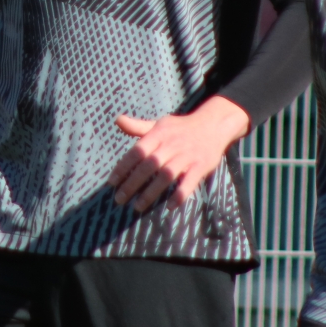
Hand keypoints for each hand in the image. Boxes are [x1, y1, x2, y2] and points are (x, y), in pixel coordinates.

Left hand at [106, 97, 251, 211]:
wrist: (213, 125)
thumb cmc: (180, 128)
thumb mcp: (159, 124)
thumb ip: (138, 127)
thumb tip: (117, 120)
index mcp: (159, 134)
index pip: (137, 151)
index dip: (124, 167)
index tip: (112, 182)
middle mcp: (172, 144)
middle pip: (149, 165)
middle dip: (133, 183)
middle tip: (119, 199)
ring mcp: (188, 155)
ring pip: (167, 175)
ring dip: (151, 192)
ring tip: (138, 206)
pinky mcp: (201, 165)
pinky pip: (189, 182)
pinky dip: (180, 195)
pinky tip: (169, 206)